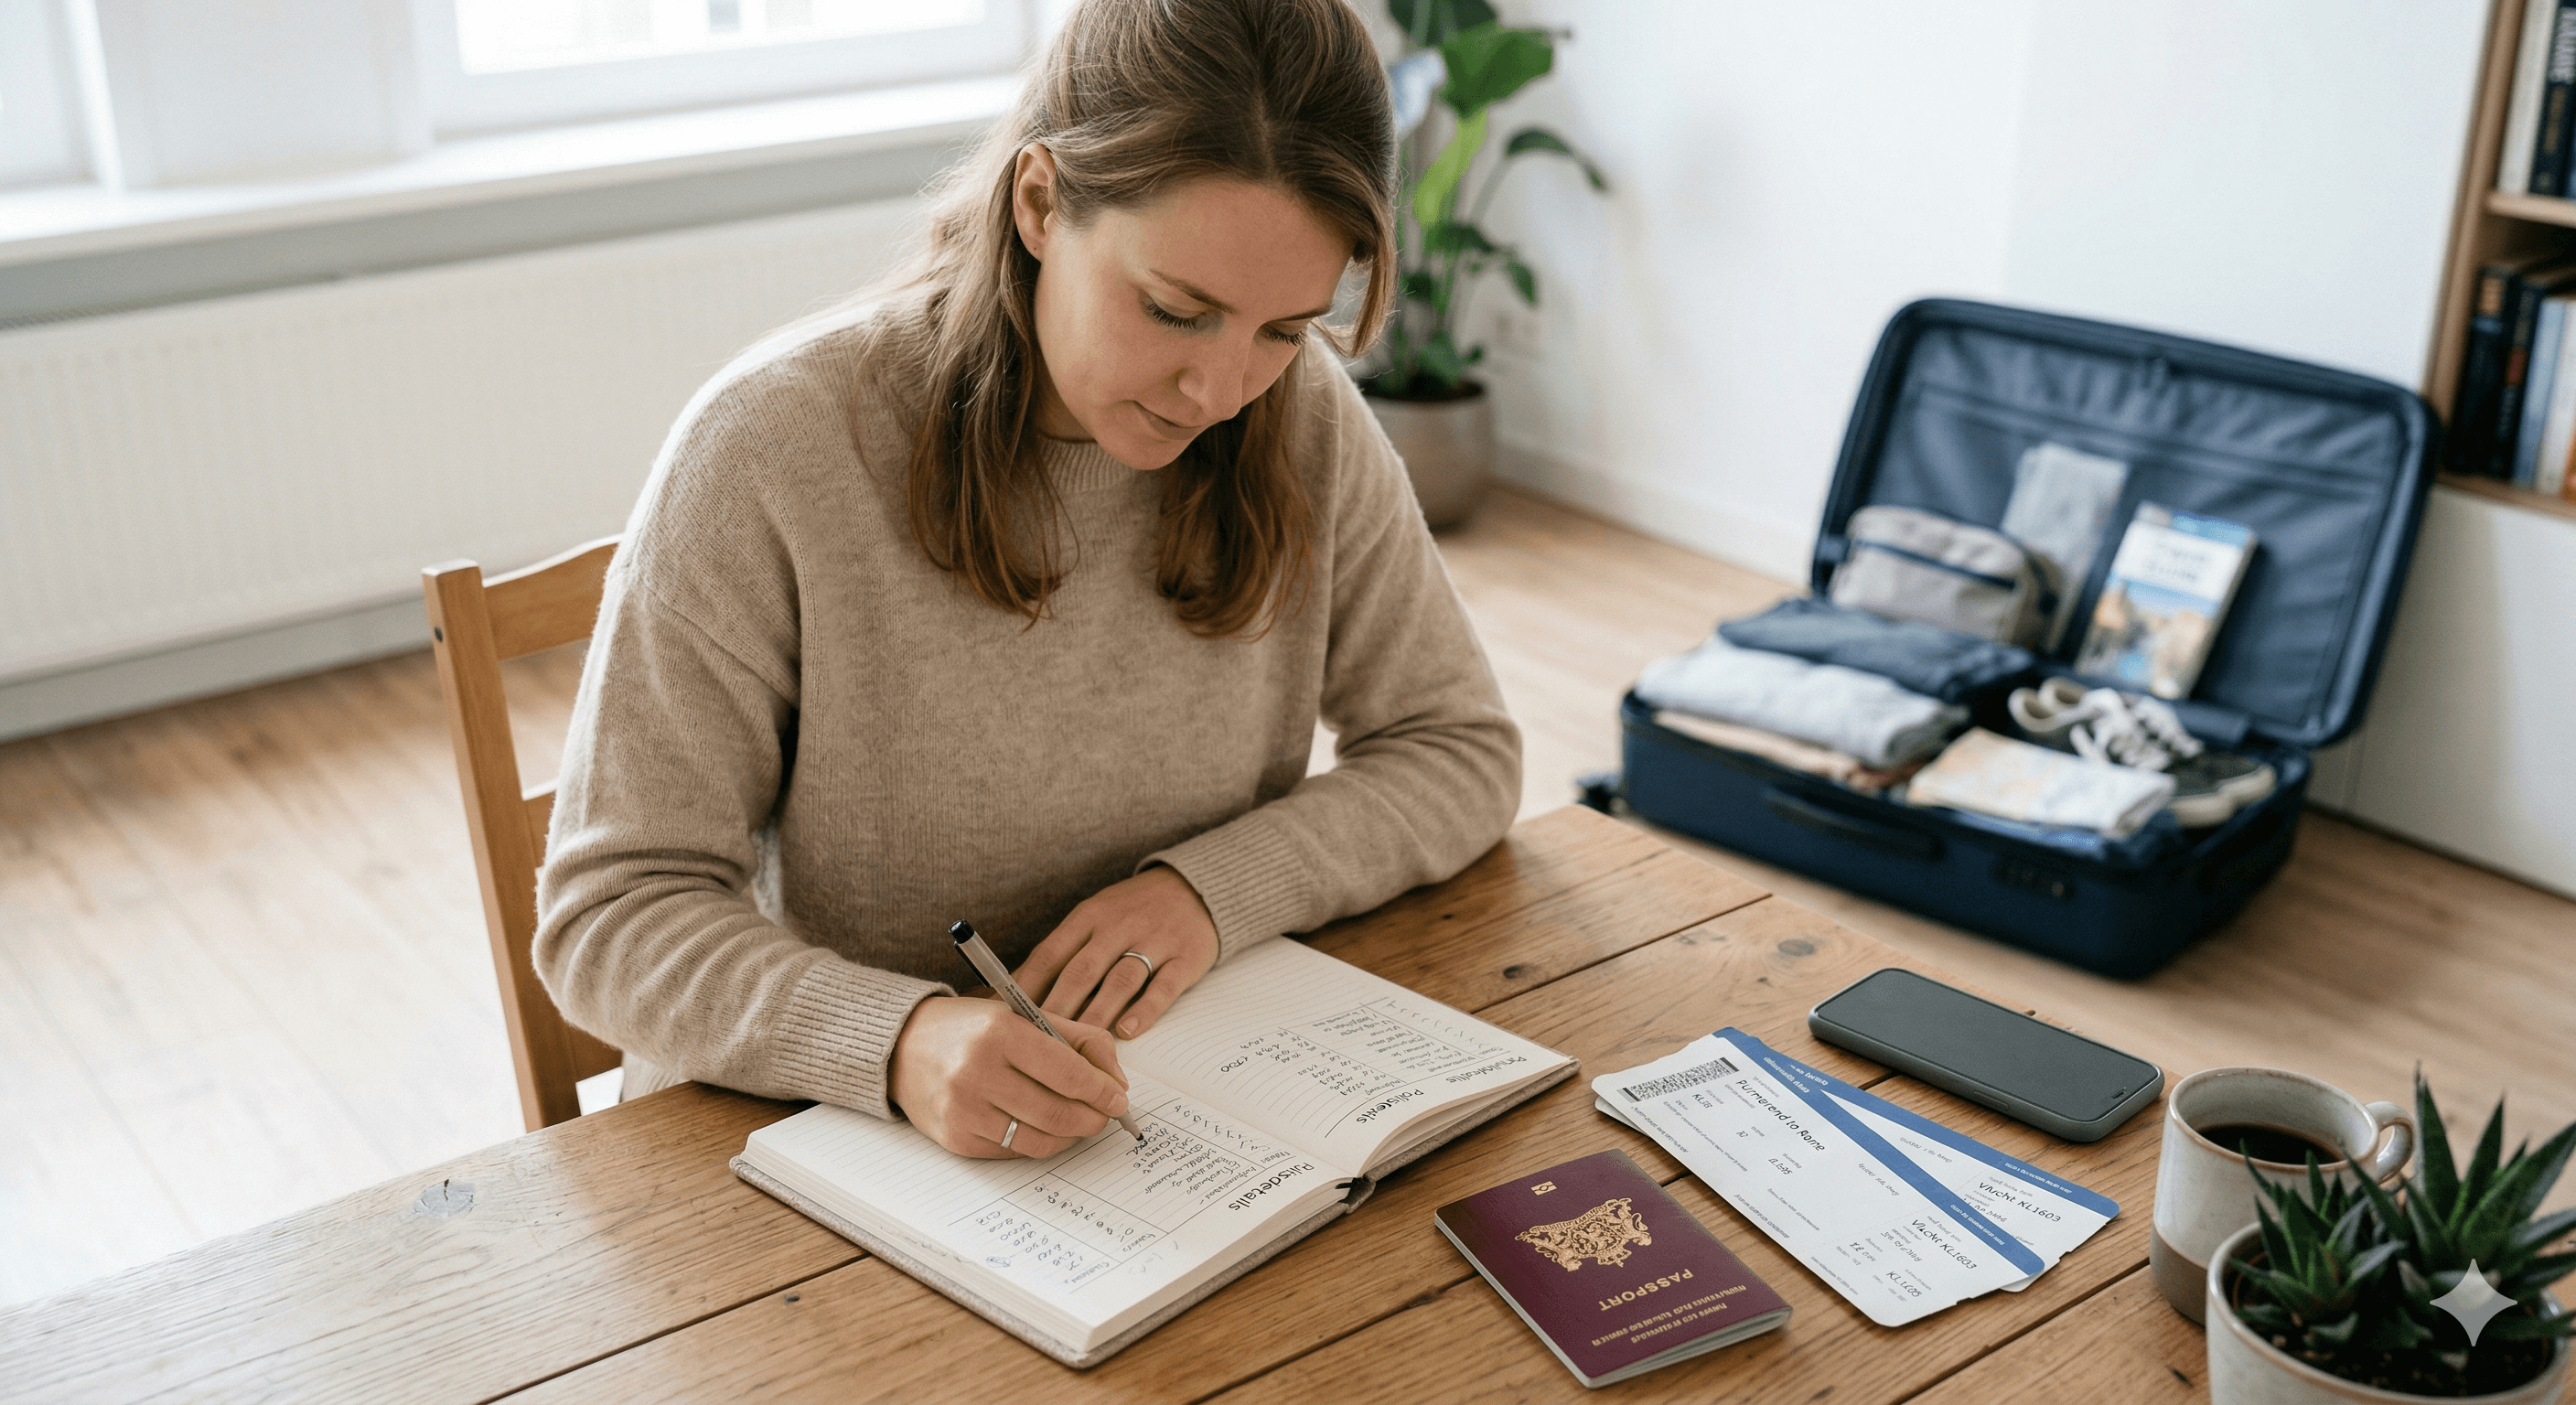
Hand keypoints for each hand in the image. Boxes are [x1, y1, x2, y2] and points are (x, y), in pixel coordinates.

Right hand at [888, 995, 1130, 1157]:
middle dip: (1093, 1119)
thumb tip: (1116, 1082)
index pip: (1069, 1073)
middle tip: (1104, 1115)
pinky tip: (1040, 1126)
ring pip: (1040, 1140)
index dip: (1102, 1091)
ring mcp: (963, 1110)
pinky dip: (1037, 1142)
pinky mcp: (956, 1139)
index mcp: (1000, 1032)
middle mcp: (977, 1072)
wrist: (904, 1046)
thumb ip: (1079, 1040)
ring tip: (1078, 1122)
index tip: (1118, 1099)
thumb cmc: (974, 1029)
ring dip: (1070, 1136)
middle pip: (1058, 1113)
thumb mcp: (1026, 1016)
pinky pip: (1014, 1152)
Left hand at [1016, 866, 1219, 1038]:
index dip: (1027, 988)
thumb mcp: (1095, 918)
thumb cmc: (1133, 911)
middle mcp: (1118, 926)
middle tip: (1038, 1041)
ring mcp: (1154, 941)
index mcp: (1089, 916)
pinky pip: (1163, 986)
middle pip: (1081, 970)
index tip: (1008, 1019)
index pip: (1051, 954)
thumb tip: (1014, 993)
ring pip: (1120, 980)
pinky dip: (1144, 1010)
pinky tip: (1127, 1031)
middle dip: (1057, 1007)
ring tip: (1080, 1043)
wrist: (1195, 888)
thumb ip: (1063, 953)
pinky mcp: (1185, 957)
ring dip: (1097, 1012)